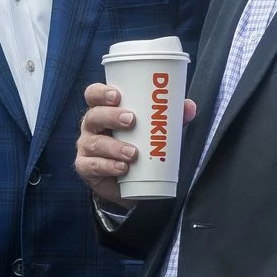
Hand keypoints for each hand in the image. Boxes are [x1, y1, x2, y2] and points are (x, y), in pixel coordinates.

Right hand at [76, 84, 196, 205]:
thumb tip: (189, 106)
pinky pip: (92, 166)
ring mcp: (87, 148)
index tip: (117, 95)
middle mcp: (92, 127)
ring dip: (113, 147)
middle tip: (131, 120)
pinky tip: (122, 168)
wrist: (133, 183)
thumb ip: (171, 118)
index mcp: (104, 111)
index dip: (101, 93)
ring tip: (133, 153)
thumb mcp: (155, 131)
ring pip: (94, 143)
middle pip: (93, 116)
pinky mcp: (87, 169)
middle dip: (110, 116)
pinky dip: (108, 166)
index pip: (93, 95)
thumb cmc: (140, 146)